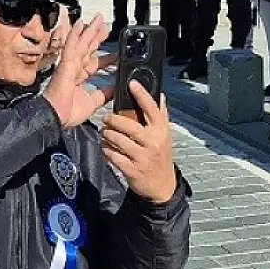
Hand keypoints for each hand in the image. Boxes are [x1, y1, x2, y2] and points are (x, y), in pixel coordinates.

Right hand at [41, 12, 110, 127]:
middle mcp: (74, 69)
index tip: (117, 54)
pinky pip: (71, 46)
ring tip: (98, 19)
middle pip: (88, 49)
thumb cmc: (67, 112)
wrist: (55, 117)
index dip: (106, 58)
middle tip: (106, 27)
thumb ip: (104, 93)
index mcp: (80, 78)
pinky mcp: (65, 64)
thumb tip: (116, 86)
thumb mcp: (93, 102)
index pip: (95, 63)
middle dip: (98, 38)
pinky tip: (80, 24)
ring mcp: (69, 65)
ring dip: (90, 30)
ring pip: (81, 43)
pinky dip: (75, 34)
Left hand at [101, 81, 178, 203]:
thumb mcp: (164, 135)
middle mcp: (153, 142)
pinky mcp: (132, 170)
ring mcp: (142, 157)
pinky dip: (106, 150)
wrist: (162, 185)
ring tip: (105, 132)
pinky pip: (113, 156)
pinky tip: (106, 147)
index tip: (131, 83)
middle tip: (106, 117)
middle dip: (114, 120)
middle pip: (129, 126)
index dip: (141, 94)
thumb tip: (160, 95)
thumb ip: (161, 115)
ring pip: (119, 141)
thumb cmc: (161, 155)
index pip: (152, 109)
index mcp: (161, 130)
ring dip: (107, 135)